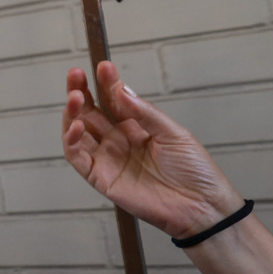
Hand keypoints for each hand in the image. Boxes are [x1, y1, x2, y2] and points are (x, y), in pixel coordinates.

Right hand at [61, 61, 242, 239]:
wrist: (202, 207)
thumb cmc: (195, 171)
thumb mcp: (174, 133)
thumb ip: (144, 113)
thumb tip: (120, 90)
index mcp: (136, 127)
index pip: (113, 100)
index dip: (106, 83)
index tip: (103, 66)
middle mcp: (118, 141)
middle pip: (90, 112)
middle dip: (80, 91)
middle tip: (75, 74)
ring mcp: (108, 159)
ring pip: (78, 132)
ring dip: (72, 113)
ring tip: (74, 97)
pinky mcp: (101, 179)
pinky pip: (77, 158)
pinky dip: (70, 141)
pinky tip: (76, 126)